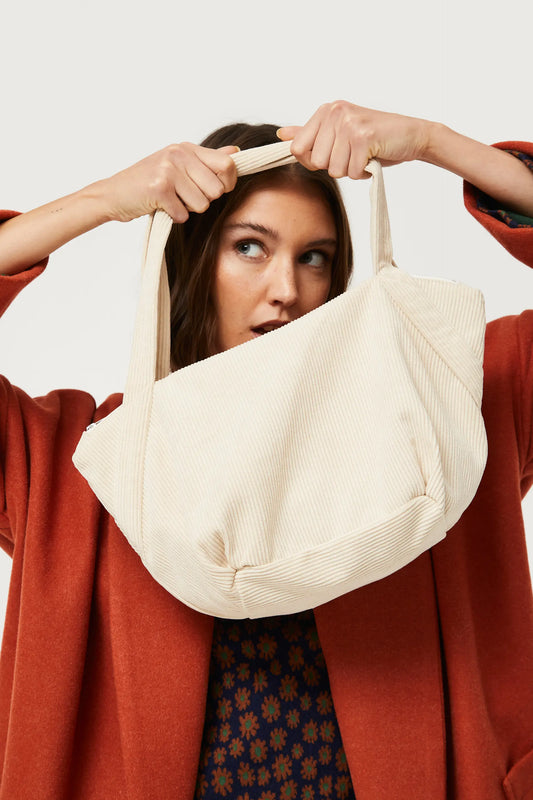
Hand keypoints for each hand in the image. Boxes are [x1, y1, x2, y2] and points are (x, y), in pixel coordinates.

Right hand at [96, 143, 238, 222]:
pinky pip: (183, 214)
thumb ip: (207, 160)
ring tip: (170, 201)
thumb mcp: (178, 165)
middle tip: (183, 197)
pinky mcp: (159, 188)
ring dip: (187, 210)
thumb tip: (236, 152)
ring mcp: (168, 170)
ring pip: (202, 205)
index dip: (227, 184)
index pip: (227, 166)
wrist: (113, 194)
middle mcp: (178, 154)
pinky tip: (161, 207)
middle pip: (217, 190)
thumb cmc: (147, 183)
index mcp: (186, 148)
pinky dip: (173, 217)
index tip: (214, 190)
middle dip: (204, 201)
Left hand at [277, 101, 431, 178]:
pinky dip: (363, 173)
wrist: (412, 136)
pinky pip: (352, 172)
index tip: (333, 155)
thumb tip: (281, 135)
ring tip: (364, 156)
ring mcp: (349, 123)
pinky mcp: (364, 137)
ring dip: (351, 170)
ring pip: (334, 169)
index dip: (312, 161)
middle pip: (315, 162)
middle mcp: (335, 112)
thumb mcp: (339, 134)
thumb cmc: (375, 139)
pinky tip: (373, 159)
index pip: (297, 149)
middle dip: (335, 166)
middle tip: (353, 154)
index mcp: (326, 111)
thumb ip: (309, 134)